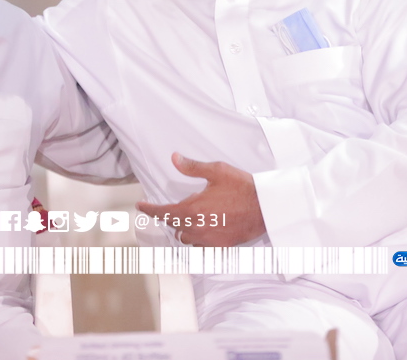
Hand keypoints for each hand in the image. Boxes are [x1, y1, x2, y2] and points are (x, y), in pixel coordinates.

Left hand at [135, 153, 265, 246]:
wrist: (265, 208)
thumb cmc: (242, 188)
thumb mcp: (217, 171)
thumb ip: (192, 167)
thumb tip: (175, 159)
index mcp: (192, 209)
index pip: (162, 212)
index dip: (149, 209)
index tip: (141, 206)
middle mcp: (196, 227)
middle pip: (172, 225)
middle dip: (167, 216)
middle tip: (165, 209)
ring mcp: (208, 239)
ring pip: (184, 238)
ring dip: (181, 229)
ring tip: (185, 219)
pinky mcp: (219, 246)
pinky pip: (200, 246)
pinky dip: (196, 239)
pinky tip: (201, 231)